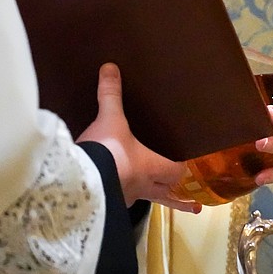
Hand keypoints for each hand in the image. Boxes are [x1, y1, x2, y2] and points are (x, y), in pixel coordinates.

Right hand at [77, 63, 200, 213]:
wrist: (78, 182)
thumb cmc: (106, 151)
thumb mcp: (109, 119)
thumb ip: (111, 95)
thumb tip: (111, 68)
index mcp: (152, 166)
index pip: (177, 171)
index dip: (184, 168)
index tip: (190, 168)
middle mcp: (143, 186)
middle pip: (168, 196)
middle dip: (180, 199)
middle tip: (194, 205)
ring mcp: (125, 198)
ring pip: (146, 201)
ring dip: (152, 199)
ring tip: (156, 201)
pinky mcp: (106, 205)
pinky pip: (120, 203)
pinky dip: (122, 200)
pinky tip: (116, 198)